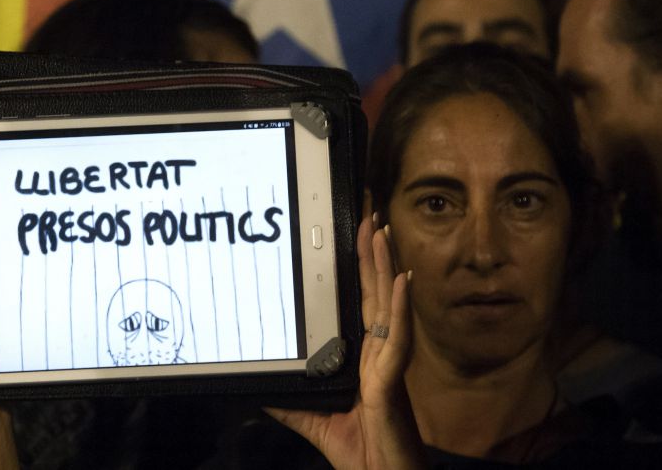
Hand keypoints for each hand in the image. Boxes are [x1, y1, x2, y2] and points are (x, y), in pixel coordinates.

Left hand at [267, 216, 424, 469]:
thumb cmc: (366, 455)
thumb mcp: (318, 424)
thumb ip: (294, 406)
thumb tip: (262, 391)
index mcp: (367, 362)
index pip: (364, 306)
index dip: (364, 272)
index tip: (360, 237)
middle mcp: (381, 358)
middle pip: (377, 296)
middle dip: (374, 256)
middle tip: (371, 216)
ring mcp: (389, 369)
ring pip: (388, 309)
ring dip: (386, 269)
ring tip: (382, 233)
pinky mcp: (391, 387)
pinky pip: (396, 342)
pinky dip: (398, 311)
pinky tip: (400, 281)